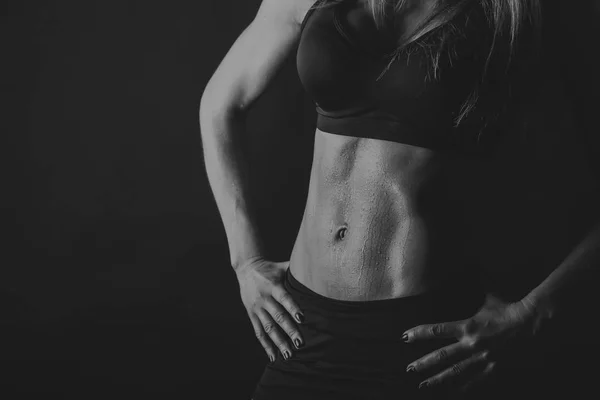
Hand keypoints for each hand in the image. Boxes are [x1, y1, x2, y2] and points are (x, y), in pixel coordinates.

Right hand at [236, 257, 304, 362]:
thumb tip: (315, 269)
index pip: (284, 298)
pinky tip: (274, 356)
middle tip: (300, 343)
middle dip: (289, 331)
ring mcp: (257, 308)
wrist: (246, 267)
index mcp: (273, 285)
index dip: (293, 308)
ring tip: (289, 355)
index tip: (302, 319)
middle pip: (278, 316)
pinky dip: (266, 345)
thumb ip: (296, 270)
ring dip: (279, 342)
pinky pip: (258, 332)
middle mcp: (264, 298)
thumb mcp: (281, 267)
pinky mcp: (251, 314)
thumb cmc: (270, 267)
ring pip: (268, 327)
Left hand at [403, 294, 551, 392]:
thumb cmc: (509, 308)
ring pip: (455, 373)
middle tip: (409, 369)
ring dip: (438, 380)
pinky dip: (463, 388)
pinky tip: (453, 392)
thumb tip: (467, 266)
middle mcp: (472, 344)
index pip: (437, 330)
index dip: (420, 333)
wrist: (533, 323)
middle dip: (424, 363)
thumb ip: (473, 290)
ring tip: (423, 386)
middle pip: (442, 357)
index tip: (405, 337)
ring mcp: (483, 359)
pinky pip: (476, 382)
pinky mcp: (495, 369)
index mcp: (468, 326)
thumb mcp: (487, 297)